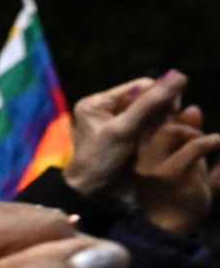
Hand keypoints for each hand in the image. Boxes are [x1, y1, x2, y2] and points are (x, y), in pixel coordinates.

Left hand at [63, 72, 186, 198]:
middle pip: (144, 98)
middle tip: (160, 130)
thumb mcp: (125, 130)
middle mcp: (102, 107)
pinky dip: (151, 131)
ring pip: (146, 112)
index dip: (160, 97)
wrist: (88, 192)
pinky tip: (150, 142)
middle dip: (158, 112)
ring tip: (153, 138)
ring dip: (156, 123)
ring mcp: (110, 121)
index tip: (170, 115)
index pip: (141, 86)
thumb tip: (180, 76)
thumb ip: (149, 104)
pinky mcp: (118, 134)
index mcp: (97, 101)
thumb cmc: (101, 161)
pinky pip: (143, 125)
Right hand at [134, 105, 219, 235]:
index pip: (150, 120)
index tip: (185, 112)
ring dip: (194, 132)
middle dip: (183, 121)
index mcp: (139, 153)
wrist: (172, 229)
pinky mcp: (169, 173)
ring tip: (208, 144)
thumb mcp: (184, 160)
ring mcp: (151, 165)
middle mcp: (139, 157)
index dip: (168, 111)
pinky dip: (213, 141)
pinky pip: (195, 146)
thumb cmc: (178, 196)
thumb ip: (187, 135)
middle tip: (199, 136)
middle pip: (159, 121)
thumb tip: (192, 108)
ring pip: (173, 130)